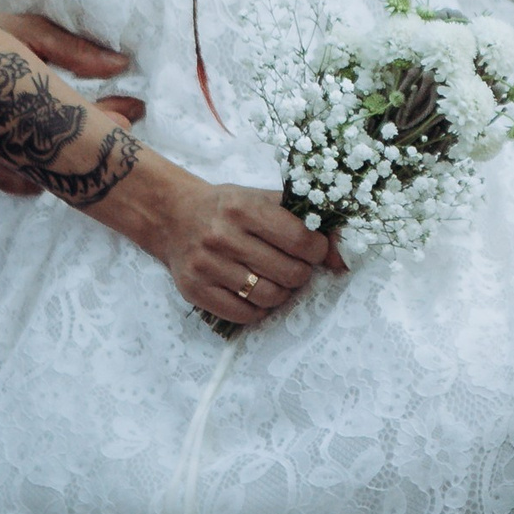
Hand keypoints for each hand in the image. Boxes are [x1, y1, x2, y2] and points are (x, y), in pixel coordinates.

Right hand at [0, 14, 136, 195]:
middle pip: (59, 153)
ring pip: (35, 175)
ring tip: (94, 140)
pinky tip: (54, 167)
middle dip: (95, 140)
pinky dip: (33, 178)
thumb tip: (121, 64)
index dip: (109, 118)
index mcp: (11, 101)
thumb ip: (74, 50)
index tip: (132, 110)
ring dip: (69, 161)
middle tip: (124, 121)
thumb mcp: (28, 31)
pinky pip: (9, 180)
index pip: (73, 121)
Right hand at [149, 178, 332, 324]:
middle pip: (289, 273)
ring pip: (269, 297)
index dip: (318, 250)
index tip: (315, 249)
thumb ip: (302, 218)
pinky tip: (258, 294)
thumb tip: (339, 252)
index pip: (300, 239)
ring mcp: (206, 266)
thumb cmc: (228, 208)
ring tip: (278, 280)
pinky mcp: (194, 291)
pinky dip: (260, 309)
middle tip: (296, 266)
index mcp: (244, 208)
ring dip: (283, 293)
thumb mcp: (261, 198)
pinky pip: (243, 314)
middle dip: (302, 273)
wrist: (174, 217)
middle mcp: (223, 237)